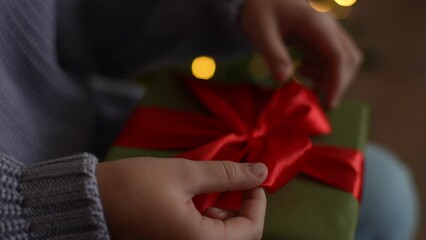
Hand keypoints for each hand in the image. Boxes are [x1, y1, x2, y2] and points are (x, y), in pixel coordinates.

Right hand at [96, 158, 267, 239]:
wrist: (89, 203)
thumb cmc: (134, 186)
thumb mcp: (184, 174)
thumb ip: (227, 175)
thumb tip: (262, 171)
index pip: (251, 230)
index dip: (257, 202)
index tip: (251, 179)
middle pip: (238, 239)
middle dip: (240, 210)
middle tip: (228, 185)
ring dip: (223, 219)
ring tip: (207, 195)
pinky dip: (206, 224)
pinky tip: (195, 206)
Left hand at [240, 0, 362, 107]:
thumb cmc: (259, 12)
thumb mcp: (260, 32)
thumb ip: (273, 55)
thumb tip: (283, 80)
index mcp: (315, 22)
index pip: (337, 55)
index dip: (337, 81)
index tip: (329, 104)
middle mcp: (327, 26)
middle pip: (349, 57)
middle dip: (339, 82)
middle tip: (320, 102)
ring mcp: (325, 32)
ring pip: (343, 59)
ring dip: (331, 77)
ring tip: (304, 80)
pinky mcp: (320, 38)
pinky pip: (331, 58)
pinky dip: (323, 71)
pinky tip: (302, 71)